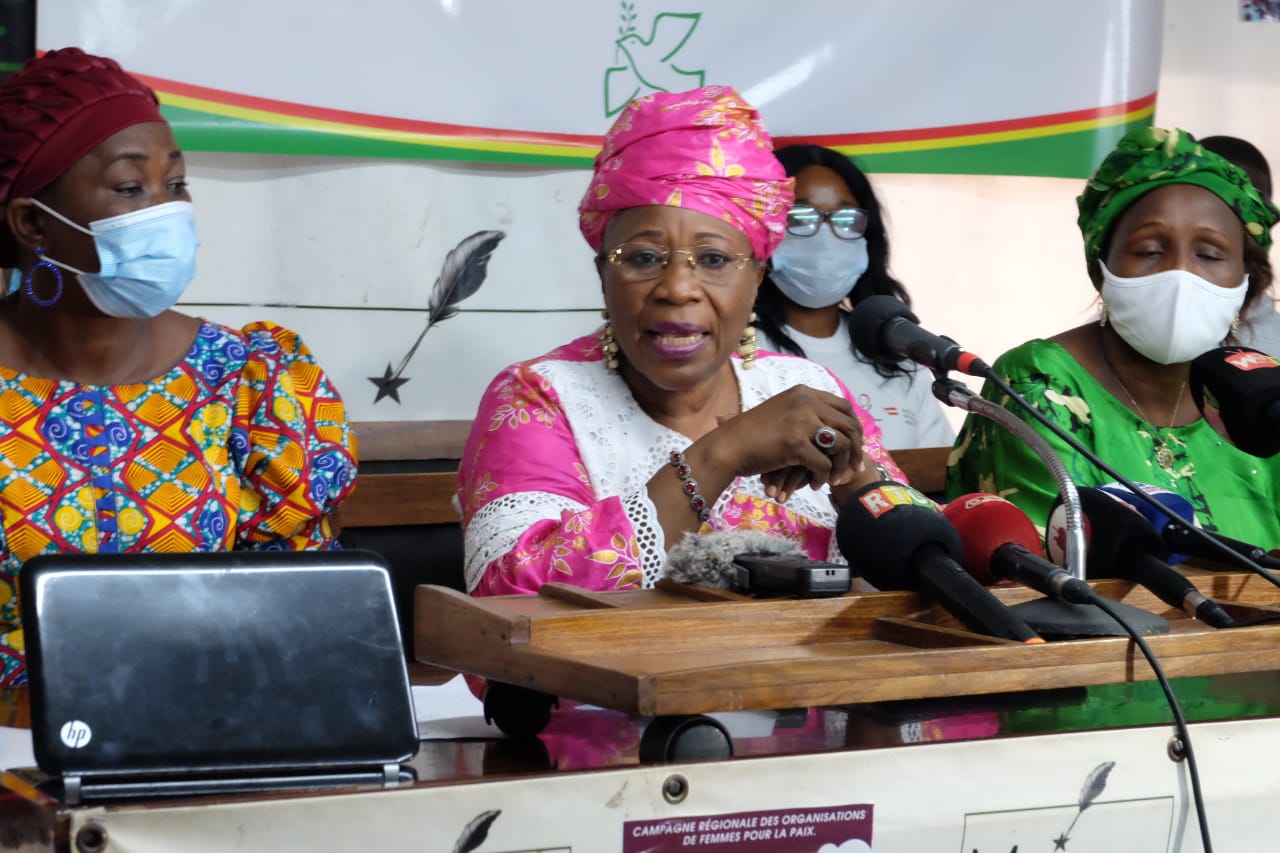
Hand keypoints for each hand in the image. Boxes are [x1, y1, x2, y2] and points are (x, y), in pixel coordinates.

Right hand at [707, 385, 865, 502]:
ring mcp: (801, 421)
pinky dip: (822, 478)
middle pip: (849, 426)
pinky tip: (813, 485)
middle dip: (856, 450)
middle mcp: (806, 402)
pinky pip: (823, 464)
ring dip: (841, 467)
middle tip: (855, 469)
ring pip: (841, 446)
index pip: (844, 407)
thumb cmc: (752, 434)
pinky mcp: (795, 443)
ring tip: (833, 480)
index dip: (854, 429)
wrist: (728, 445)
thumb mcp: (783, 414)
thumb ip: (807, 415)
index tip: (855, 447)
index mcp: (804, 393)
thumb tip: (836, 430)